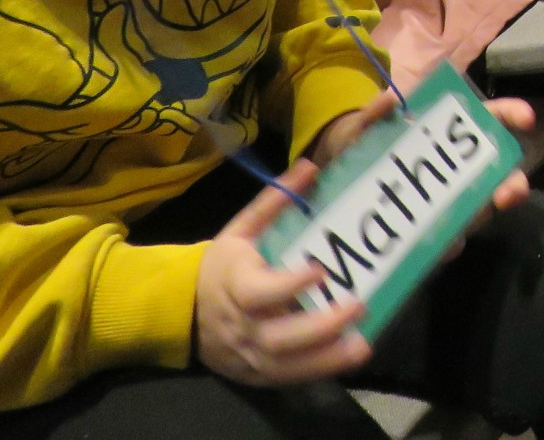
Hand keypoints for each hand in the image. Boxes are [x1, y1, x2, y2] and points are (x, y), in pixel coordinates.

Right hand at [195, 164, 370, 385]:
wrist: (180, 311)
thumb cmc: (221, 265)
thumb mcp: (240, 230)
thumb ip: (275, 201)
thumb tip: (311, 166)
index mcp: (234, 285)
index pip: (259, 292)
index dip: (288, 285)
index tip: (320, 270)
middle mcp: (241, 325)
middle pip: (277, 335)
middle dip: (319, 325)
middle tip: (358, 306)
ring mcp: (247, 354)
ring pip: (285, 364)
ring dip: (326, 356)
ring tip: (362, 345)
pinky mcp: (256, 373)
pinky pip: (287, 377)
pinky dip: (318, 370)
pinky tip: (348, 358)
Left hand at [310, 90, 532, 259]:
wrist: (339, 187)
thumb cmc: (361, 148)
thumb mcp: (362, 130)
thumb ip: (373, 117)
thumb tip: (390, 101)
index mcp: (449, 138)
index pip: (490, 120)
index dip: (511, 115)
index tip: (526, 118)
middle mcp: (460, 172)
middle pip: (500, 177)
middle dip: (511, 186)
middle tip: (507, 194)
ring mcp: (450, 205)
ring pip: (478, 215)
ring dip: (475, 220)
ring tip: (465, 225)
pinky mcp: (432, 236)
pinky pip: (448, 244)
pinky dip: (445, 246)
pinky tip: (436, 249)